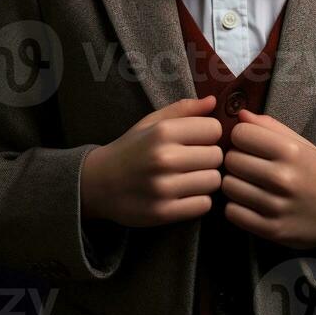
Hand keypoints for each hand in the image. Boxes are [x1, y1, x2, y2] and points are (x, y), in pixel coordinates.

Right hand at [80, 94, 222, 227]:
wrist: (98, 183)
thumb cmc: (131, 149)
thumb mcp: (151, 122)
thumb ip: (183, 109)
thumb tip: (213, 101)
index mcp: (162, 132)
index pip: (214, 129)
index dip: (210, 133)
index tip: (199, 139)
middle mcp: (163, 158)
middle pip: (217, 156)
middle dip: (209, 157)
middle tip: (195, 159)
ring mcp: (163, 188)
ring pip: (213, 181)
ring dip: (206, 179)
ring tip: (191, 176)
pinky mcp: (163, 213)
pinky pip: (204, 205)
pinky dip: (199, 200)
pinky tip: (185, 193)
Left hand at [221, 109, 315, 250]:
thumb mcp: (301, 144)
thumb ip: (270, 126)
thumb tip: (240, 115)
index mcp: (290, 151)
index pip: (240, 134)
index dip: (240, 136)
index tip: (248, 143)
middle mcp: (282, 178)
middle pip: (231, 160)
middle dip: (236, 159)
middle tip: (248, 164)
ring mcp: (276, 206)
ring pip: (228, 186)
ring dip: (234, 183)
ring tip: (248, 183)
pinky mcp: (272, 230)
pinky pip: (232, 213)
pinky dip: (236, 207)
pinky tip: (249, 203)